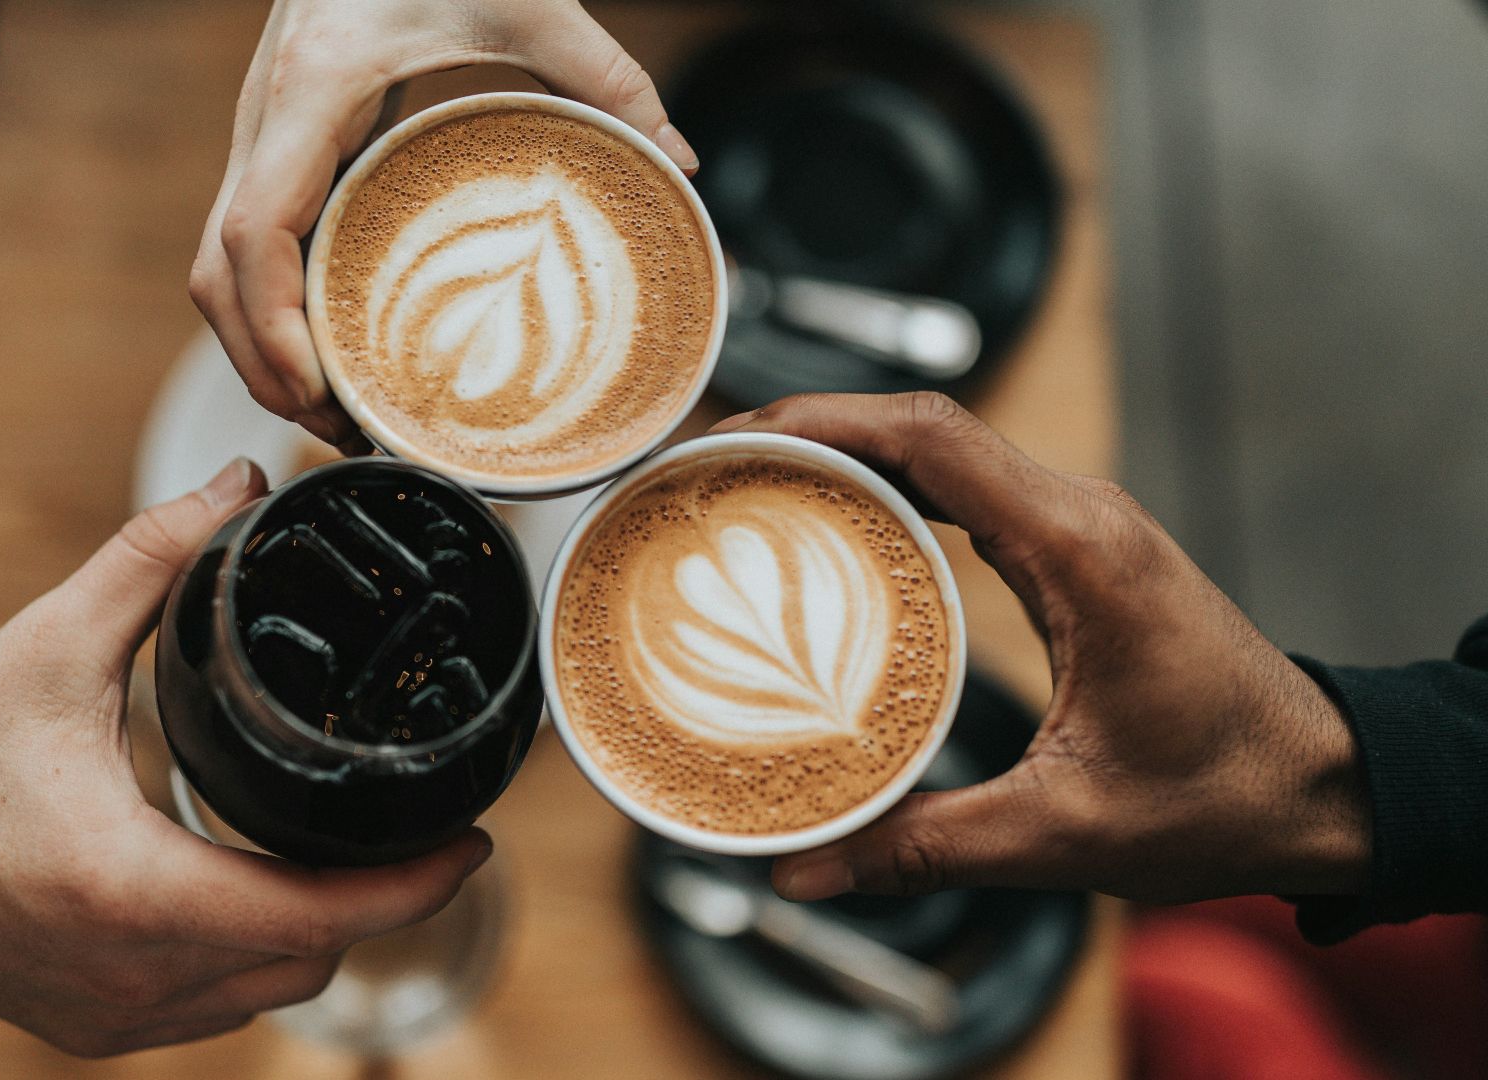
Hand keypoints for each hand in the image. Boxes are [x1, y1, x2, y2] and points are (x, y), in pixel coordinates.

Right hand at [0, 458, 490, 1057]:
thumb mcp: (47, 647)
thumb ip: (153, 560)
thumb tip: (233, 486)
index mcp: (138, 895)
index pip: (326, 913)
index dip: (417, 881)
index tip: (473, 836)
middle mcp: (134, 978)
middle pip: (313, 959)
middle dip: (376, 898)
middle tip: (411, 823)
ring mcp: (109, 1015)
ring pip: (266, 991)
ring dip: (314, 928)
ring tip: (341, 846)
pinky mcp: (85, 1023)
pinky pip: (211, 1005)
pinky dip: (250, 953)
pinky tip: (246, 886)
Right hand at [191, 0, 697, 444]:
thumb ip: (604, 73)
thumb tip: (678, 159)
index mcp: (310, 91)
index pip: (251, 234)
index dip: (271, 327)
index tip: (318, 389)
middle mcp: (265, 121)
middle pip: (217, 277)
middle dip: (264, 366)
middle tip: (340, 431)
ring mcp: (262, 136)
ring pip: (219, 270)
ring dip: (261, 349)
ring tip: (336, 412)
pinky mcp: (280, 147)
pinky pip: (249, 247)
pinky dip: (273, 310)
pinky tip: (331, 346)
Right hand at [707, 394, 1370, 904]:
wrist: (1323, 791)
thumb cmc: (1224, 797)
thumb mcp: (1063, 832)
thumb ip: (925, 846)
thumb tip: (805, 870)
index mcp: (1080, 550)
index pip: (933, 436)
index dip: (821, 420)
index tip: (735, 436)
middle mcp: (1081, 516)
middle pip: (922, 427)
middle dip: (808, 430)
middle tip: (711, 468)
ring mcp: (1080, 528)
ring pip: (943, 451)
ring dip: (846, 456)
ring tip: (749, 488)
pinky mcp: (1075, 554)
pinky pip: (966, 492)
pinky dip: (891, 493)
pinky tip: (832, 532)